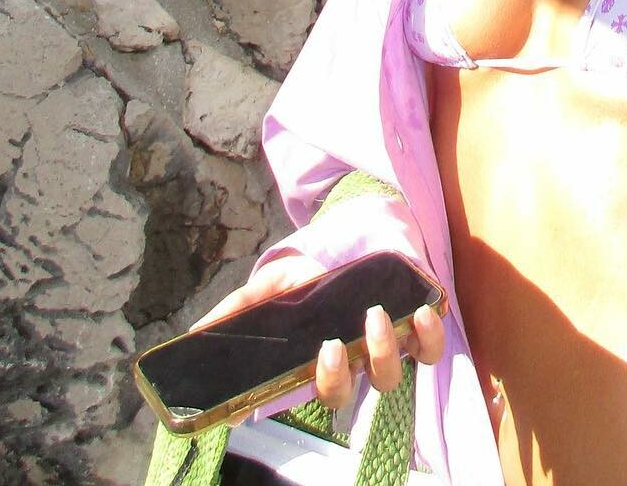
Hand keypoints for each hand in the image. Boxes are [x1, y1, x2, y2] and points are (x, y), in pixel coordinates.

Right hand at [188, 254, 446, 422]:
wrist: (358, 234)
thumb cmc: (311, 270)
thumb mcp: (272, 283)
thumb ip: (239, 307)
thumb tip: (196, 332)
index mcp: (314, 359)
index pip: (306, 393)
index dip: (308, 391)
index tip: (293, 373)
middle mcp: (351, 361)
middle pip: (348, 393)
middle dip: (341, 376)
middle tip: (335, 344)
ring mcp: (385, 346)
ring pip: (388, 375)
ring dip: (384, 351)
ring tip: (376, 315)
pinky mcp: (415, 328)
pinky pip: (429, 348)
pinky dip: (429, 335)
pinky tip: (421, 312)